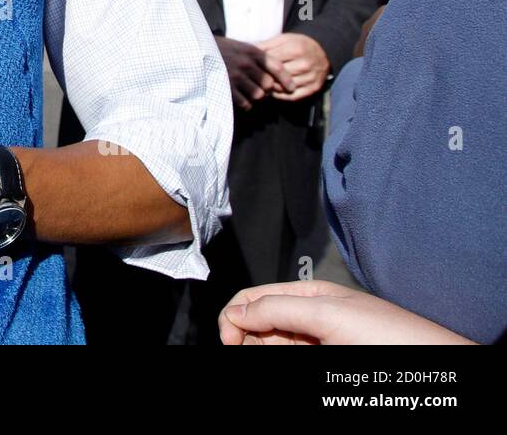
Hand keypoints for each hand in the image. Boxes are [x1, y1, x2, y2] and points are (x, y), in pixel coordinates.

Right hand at [214, 36, 295, 110]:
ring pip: (258, 95)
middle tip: (263, 90)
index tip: (291, 88)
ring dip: (256, 97)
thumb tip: (273, 69)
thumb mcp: (238, 46)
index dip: (286, 79)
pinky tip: (241, 99)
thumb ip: (254, 56)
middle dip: (267, 89)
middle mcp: (245, 63)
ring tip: (249, 94)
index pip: (276, 66)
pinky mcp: (225, 87)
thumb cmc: (217, 48)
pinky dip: (246, 104)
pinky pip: (245, 103)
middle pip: (268, 84)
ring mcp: (235, 76)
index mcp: (251, 51)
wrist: (193, 50)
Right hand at [220, 281, 474, 344]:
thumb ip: (278, 308)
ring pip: (272, 346)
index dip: (234, 316)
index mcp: (308, 296)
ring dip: (261, 350)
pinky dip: (278, 357)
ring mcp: (317, 344)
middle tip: (248, 352)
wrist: (432, 365)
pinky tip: (283, 357)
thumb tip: (237, 311)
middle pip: (258, 324)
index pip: (254, 298)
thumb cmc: (391, 335)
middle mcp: (309, 319)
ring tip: (266, 354)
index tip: (229, 340)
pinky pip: (290, 357)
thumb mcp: (327, 313)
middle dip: (246, 338)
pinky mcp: (324, 363)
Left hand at [257, 32, 328, 100]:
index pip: (272, 61)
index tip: (251, 66)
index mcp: (296, 50)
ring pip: (283, 87)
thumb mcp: (283, 39)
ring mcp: (310, 78)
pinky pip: (292, 96)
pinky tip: (273, 91)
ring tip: (262, 84)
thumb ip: (266, 45)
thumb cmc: (298, 45)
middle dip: (265, 76)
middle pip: (277, 75)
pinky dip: (281, 95)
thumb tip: (247, 48)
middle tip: (254, 78)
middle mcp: (305, 64)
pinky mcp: (313, 88)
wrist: (322, 52)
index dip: (260, 64)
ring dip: (271, 87)